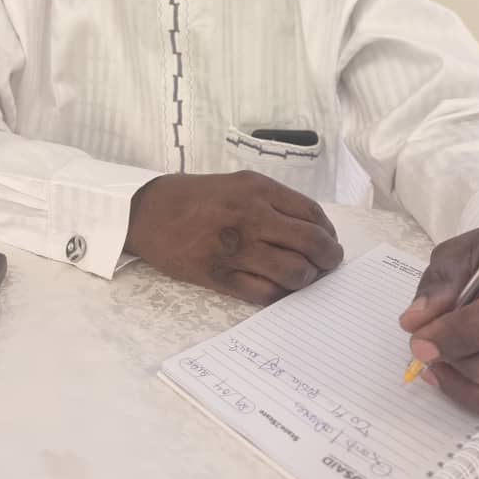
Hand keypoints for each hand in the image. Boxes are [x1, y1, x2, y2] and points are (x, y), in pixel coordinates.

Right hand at [126, 170, 342, 304]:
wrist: (148, 212)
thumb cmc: (197, 197)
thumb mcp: (238, 184)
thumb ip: (274, 202)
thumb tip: (311, 229)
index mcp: (257, 190)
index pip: (312, 214)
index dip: (328, 232)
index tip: (329, 241)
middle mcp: (250, 216)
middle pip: (311, 243)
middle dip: (329, 258)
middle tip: (328, 264)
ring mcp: (235, 248)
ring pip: (294, 273)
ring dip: (307, 279)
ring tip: (304, 278)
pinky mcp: (219, 275)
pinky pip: (264, 293)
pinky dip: (279, 295)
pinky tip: (279, 289)